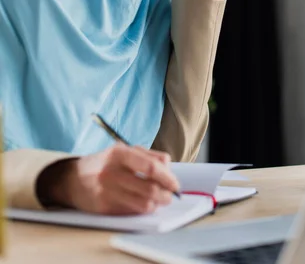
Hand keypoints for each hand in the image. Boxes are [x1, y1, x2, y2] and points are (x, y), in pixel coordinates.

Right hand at [37, 144, 179, 214]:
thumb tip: (168, 168)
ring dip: (157, 204)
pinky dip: (142, 209)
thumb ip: (148, 155)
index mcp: (118, 153)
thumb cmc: (104, 163)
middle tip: (170, 195)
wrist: (72, 179)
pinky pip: (131, 212)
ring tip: (159, 200)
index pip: (150, 167)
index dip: (167, 177)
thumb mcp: (123, 150)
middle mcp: (111, 172)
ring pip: (143, 204)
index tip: (175, 184)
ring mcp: (106, 191)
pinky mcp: (103, 208)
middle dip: (166, 194)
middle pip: (149, 188)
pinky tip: (144, 204)